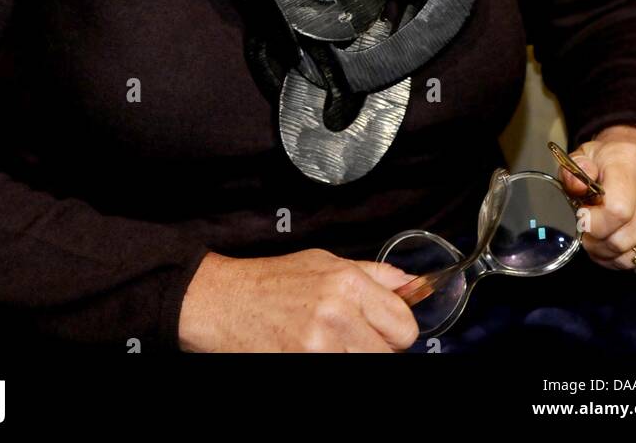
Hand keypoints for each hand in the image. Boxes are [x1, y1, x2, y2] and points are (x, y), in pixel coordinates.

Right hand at [178, 247, 421, 352]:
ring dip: (354, 358)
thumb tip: (413, 285)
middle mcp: (338, 315)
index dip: (395, 332)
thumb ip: (373, 275)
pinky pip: (338, 372)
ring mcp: (320, 348)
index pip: (404, 326)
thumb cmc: (272, 281)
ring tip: (331, 346)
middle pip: (389, 354)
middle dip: (375, 349)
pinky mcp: (302, 366)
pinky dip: (333, 363)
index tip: (380, 332)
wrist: (223, 301)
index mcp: (348, 284)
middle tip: (350, 340)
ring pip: (367, 365)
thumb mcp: (325, 262)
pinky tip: (315, 353)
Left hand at [558, 124, 635, 271]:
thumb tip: (575, 184)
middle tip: (590, 238)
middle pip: (626, 237)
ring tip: (605, 243)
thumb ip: (573, 172)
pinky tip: (626, 247)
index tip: (584, 223)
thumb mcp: (582, 160)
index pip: (618, 210)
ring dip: (617, 257)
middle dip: (601, 245)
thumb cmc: (604, 163)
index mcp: (628, 159)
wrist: (635, 158)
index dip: (596, 226)